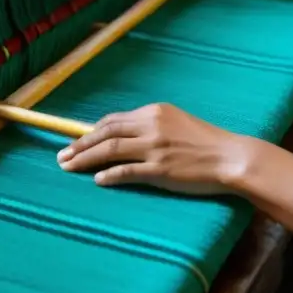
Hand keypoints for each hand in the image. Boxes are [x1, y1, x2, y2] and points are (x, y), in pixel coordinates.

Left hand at [56, 103, 250, 194]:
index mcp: (154, 112)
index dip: (91, 131)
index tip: (77, 140)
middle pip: (106, 132)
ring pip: (110, 150)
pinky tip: (97, 180)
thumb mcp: (176, 122)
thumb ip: (151, 126)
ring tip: (68, 166)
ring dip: (85, 158)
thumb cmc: (206, 141)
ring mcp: (155, 147)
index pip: (114, 119)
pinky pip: (127, 171)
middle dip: (80, 143)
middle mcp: (151, 125)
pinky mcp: (161, 169)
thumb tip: (124, 135)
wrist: (231, 156)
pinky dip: (109, 175)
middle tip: (61, 154)